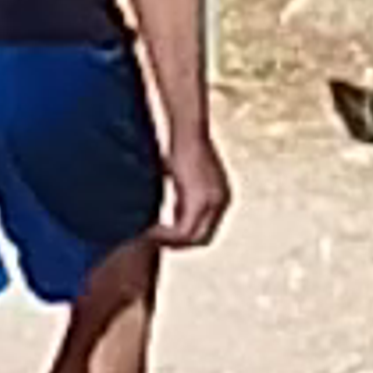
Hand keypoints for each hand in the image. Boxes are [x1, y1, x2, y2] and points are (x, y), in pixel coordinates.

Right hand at [159, 119, 231, 254]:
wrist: (188, 128)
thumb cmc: (182, 144)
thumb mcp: (184, 176)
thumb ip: (181, 195)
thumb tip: (166, 210)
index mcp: (222, 196)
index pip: (207, 228)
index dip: (187, 236)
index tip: (166, 234)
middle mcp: (223, 201)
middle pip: (204, 238)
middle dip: (180, 244)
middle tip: (156, 242)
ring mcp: (213, 202)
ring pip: (193, 238)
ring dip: (170, 241)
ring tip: (150, 237)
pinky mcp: (199, 201)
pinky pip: (183, 231)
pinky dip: (166, 234)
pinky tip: (150, 231)